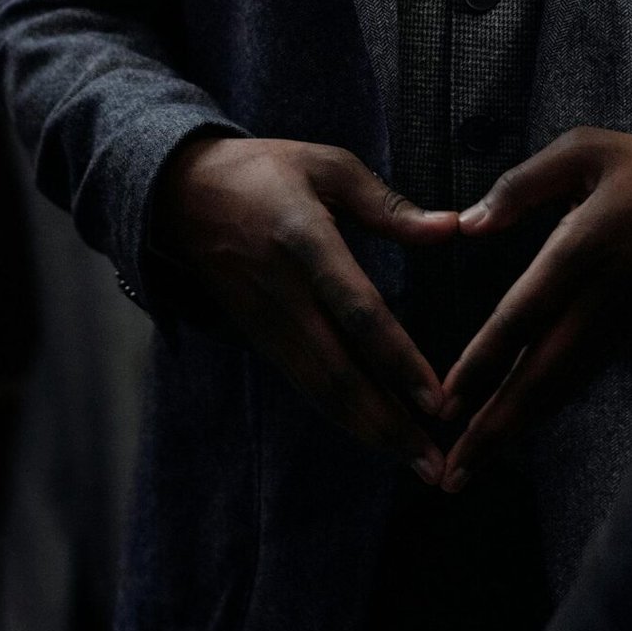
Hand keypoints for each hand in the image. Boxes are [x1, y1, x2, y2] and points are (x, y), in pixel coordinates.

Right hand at [152, 136, 458, 475]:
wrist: (180, 193)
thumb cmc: (266, 171)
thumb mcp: (327, 166)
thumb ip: (389, 205)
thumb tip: (451, 229)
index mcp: (304, 240)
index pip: (357, 310)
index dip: (397, 359)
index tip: (436, 400)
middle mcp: (282, 291)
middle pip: (338, 371)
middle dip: (388, 422)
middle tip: (434, 464)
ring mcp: (265, 320)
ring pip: (319, 389)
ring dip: (368, 431)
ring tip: (415, 463)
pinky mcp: (258, 336)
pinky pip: (304, 383)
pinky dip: (341, 415)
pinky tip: (375, 434)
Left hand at [440, 128, 631, 488]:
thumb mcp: (589, 149)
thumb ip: (523, 184)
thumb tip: (470, 223)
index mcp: (584, 248)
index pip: (522, 316)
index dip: (483, 363)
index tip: (448, 401)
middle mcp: (601, 299)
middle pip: (539, 375)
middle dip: (494, 427)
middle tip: (452, 474)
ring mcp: (624, 325)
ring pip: (562, 387)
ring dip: (517, 429)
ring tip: (474, 466)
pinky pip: (583, 377)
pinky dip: (548, 408)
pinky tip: (520, 426)